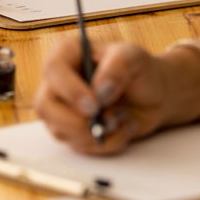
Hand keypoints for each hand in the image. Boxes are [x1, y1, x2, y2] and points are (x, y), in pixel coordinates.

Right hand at [34, 38, 199, 154]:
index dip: (70, 90)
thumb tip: (99, 90)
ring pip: (59, 130)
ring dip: (95, 134)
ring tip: (122, 119)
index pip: (53, 69)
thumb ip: (118, 65)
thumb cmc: (140, 70)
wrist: (153, 96)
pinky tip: (122, 129)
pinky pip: (78, 146)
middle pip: (45, 106)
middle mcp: (58, 81)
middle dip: (77, 122)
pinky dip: (105, 144)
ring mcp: (61, 108)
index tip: (95, 105)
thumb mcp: (134, 56)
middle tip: (108, 122)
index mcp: (67, 53)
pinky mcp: (71, 130)